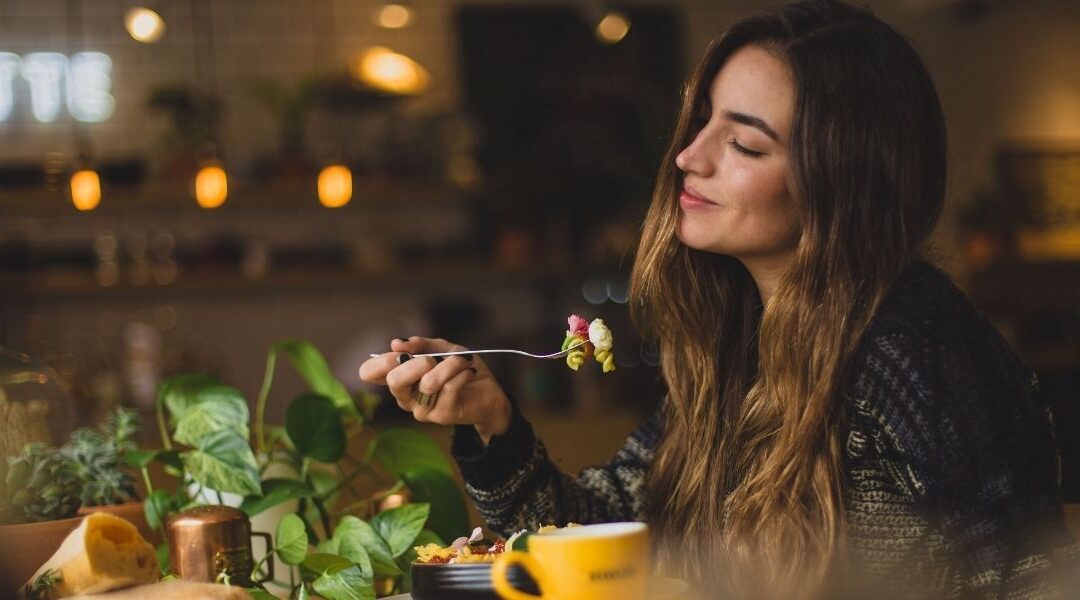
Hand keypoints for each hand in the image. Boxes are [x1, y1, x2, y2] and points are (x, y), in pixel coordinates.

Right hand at [358, 336, 511, 442]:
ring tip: (462, 361)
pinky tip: (469, 371)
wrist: (489, 392)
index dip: (381, 360)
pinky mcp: (442, 415)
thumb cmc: (460, 370)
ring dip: (449, 364)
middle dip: (417, 362)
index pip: (368, 372)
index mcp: (399, 379)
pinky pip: (450, 387)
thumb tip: (396, 343)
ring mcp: (422, 409)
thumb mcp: (442, 349)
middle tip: (433, 358)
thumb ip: (421, 344)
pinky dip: (462, 372)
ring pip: (428, 382)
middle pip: (394, 380)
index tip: (402, 352)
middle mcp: (405, 397)